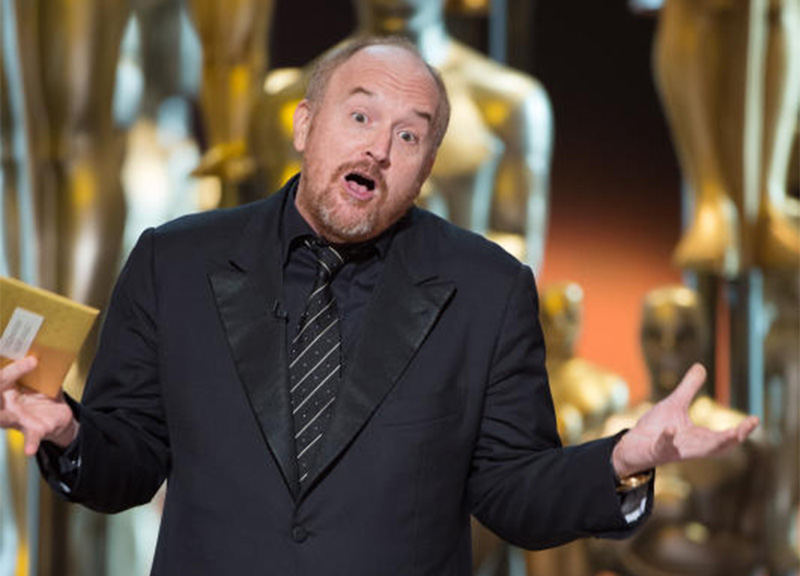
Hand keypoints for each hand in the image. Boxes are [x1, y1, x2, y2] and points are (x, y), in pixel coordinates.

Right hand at [0, 356, 78, 454]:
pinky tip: (29, 450)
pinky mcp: (33, 430)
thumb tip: (45, 348)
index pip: (0, 379)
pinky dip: (30, 443)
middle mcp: (5, 406)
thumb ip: (40, 367)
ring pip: (2, 417)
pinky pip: (30, 437)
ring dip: (2, 414)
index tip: (29, 359)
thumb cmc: (43, 396)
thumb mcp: (41, 379)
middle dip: (0, 382)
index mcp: (5, 391)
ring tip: (5, 408)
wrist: (58, 417)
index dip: (11, 369)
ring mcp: (16, 419)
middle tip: (6, 377)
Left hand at [611, 363, 758, 477]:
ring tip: (730, 434)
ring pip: (697, 451)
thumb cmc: (655, 428)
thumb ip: (689, 388)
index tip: (755, 418)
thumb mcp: (674, 404)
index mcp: (698, 437)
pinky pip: (664, 446)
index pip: (725, 437)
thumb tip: (701, 366)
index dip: (742, 430)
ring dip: (712, 444)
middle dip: (732, 439)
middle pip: (717, 447)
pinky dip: (667, 438)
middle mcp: (690, 446)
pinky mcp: (656, 450)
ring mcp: (674, 450)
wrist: (632, 446)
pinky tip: (669, 429)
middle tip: (744, 430)